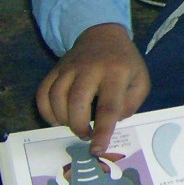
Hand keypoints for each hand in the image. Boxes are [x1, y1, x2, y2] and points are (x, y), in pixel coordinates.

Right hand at [35, 23, 150, 154]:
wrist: (103, 35)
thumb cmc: (125, 63)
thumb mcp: (140, 80)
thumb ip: (132, 103)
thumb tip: (113, 121)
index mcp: (117, 72)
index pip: (109, 106)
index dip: (103, 131)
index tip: (97, 149)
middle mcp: (91, 68)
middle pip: (77, 102)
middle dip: (78, 126)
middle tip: (86, 135)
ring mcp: (70, 67)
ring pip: (56, 98)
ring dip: (62, 119)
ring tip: (75, 125)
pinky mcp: (55, 69)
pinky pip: (43, 92)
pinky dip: (46, 111)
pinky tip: (57, 119)